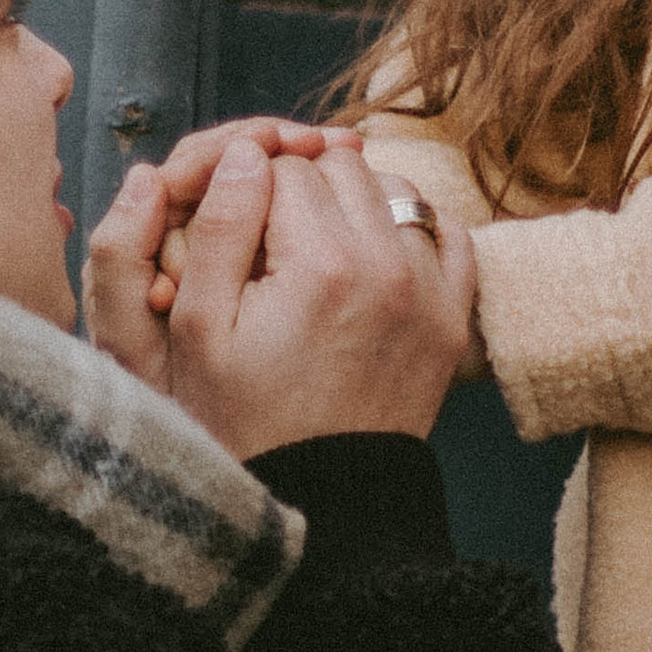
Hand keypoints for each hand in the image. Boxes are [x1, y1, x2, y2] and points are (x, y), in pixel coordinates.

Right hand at [89, 134, 472, 460]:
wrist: (319, 499)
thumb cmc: (243, 420)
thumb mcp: (197, 327)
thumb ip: (218, 227)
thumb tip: (247, 152)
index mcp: (322, 265)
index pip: (280, 165)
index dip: (243, 189)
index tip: (228, 231)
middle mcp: (389, 266)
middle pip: (338, 168)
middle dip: (297, 190)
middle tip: (267, 243)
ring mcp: (432, 291)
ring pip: (393, 189)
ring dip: (352, 204)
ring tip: (313, 251)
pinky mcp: (454, 317)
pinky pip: (446, 232)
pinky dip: (409, 230)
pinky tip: (371, 259)